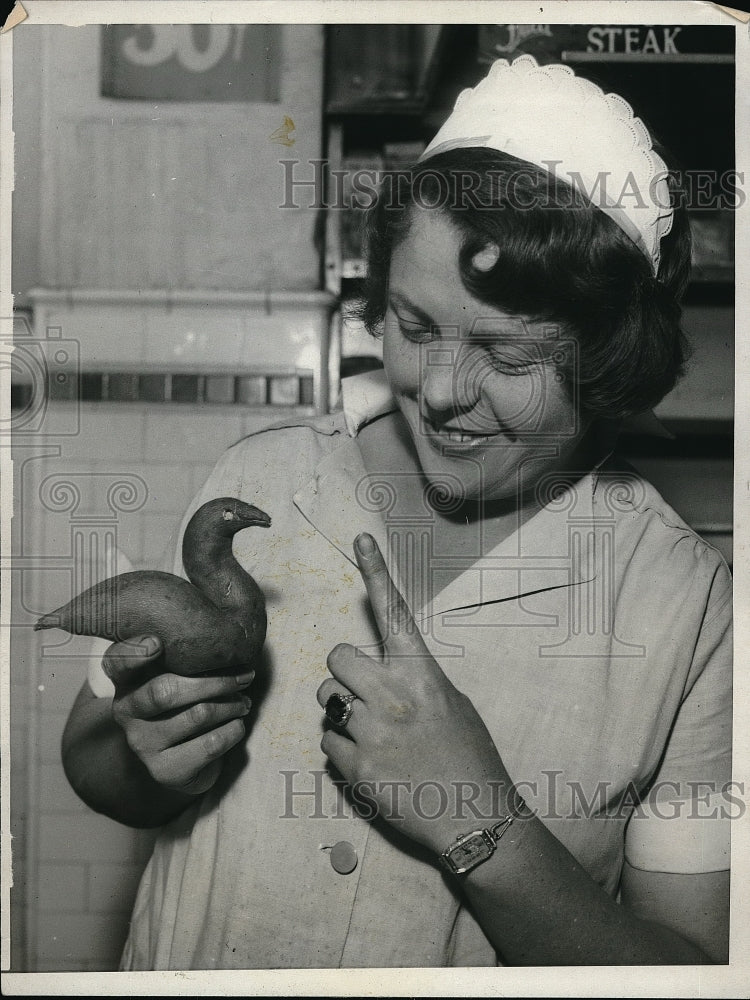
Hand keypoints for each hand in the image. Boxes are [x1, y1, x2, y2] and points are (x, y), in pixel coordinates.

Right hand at [103, 634, 253, 795]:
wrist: (181, 761)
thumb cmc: (185, 703)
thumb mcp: (178, 676)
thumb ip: (186, 657)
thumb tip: (228, 641)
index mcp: (126, 680)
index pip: (117, 662)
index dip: (133, 652)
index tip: (156, 643)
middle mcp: (126, 711)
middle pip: (166, 691)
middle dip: (216, 681)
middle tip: (245, 677)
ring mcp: (142, 743)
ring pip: (197, 715)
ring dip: (231, 705)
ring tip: (245, 702)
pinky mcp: (164, 770)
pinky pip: (210, 744)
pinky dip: (233, 730)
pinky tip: (238, 724)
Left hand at [317, 534, 511, 853]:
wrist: (475, 815)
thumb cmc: (469, 754)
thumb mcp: (452, 702)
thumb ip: (414, 678)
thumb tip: (380, 668)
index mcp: (421, 673)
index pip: (393, 612)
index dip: (376, 571)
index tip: (360, 539)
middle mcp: (392, 695)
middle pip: (336, 656)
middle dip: (344, 672)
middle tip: (363, 692)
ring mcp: (371, 732)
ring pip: (326, 699)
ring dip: (341, 710)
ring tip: (372, 732)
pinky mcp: (356, 767)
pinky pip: (327, 741)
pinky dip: (342, 748)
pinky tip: (372, 761)